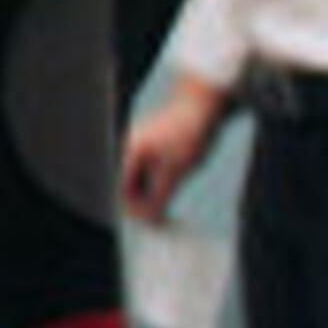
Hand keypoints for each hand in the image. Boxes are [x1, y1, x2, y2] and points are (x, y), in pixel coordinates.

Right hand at [117, 83, 229, 221]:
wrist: (204, 104)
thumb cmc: (188, 134)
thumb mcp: (175, 172)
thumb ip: (159, 197)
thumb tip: (149, 219)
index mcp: (130, 152)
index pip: (123, 190)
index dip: (136, 210)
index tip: (155, 223)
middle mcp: (131, 146)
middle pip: (129, 184)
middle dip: (146, 201)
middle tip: (166, 215)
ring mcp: (142, 143)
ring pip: (142, 176)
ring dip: (155, 190)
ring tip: (174, 192)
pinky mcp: (154, 142)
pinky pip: (151, 168)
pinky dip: (161, 179)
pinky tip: (177, 178)